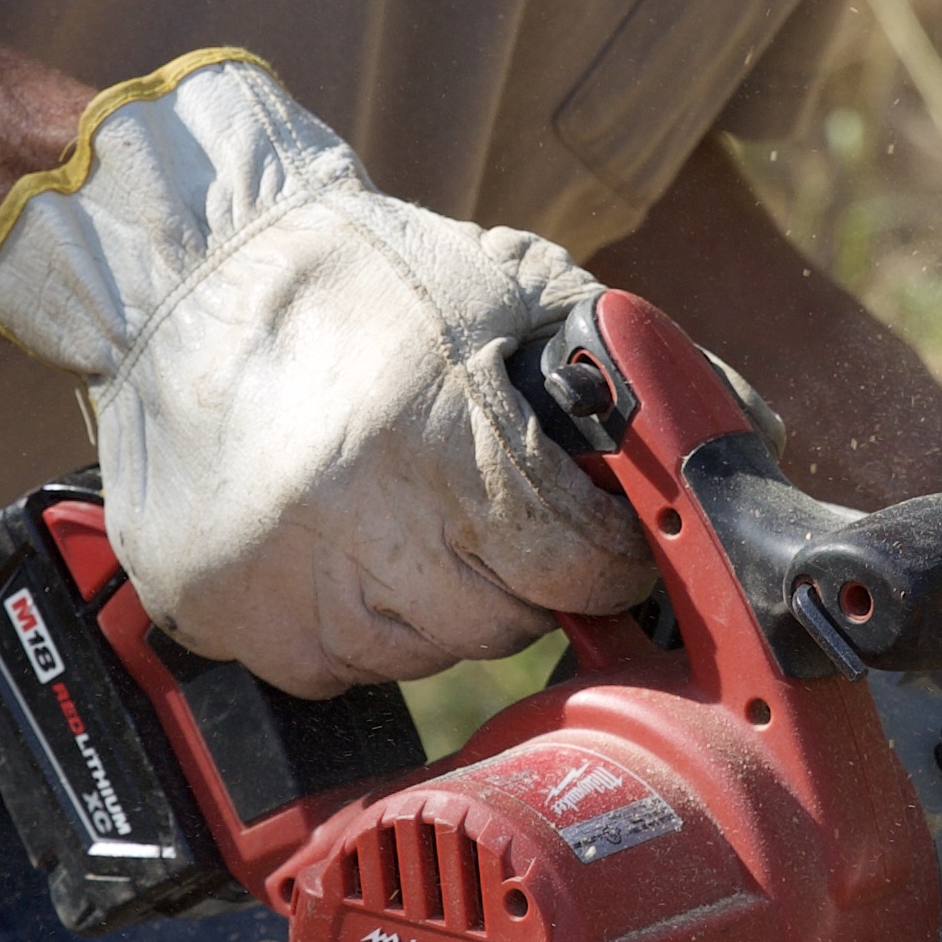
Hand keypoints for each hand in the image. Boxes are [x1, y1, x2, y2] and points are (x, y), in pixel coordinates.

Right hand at [0, 54, 656, 693]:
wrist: (189, 274)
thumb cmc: (366, 279)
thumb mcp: (514, 290)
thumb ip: (633, 374)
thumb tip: (751, 438)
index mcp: (435, 443)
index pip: (574, 569)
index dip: (603, 554)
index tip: (595, 533)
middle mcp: (352, 530)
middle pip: (500, 623)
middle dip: (515, 573)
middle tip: (480, 504)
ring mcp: (278, 589)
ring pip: (419, 655)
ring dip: (431, 600)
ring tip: (398, 508)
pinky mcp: (218, 618)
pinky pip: (333, 667)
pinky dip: (351, 621)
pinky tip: (334, 541)